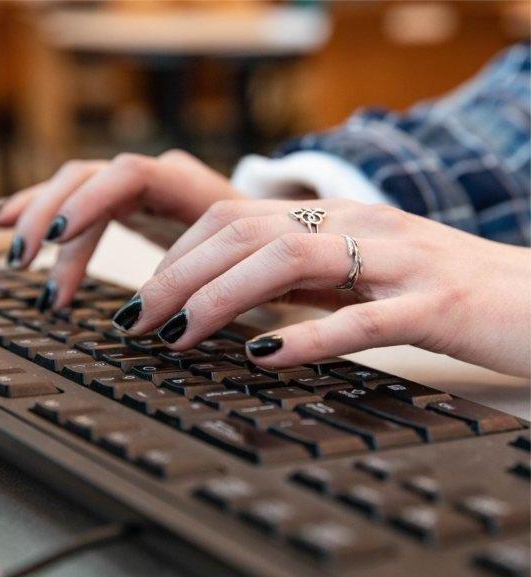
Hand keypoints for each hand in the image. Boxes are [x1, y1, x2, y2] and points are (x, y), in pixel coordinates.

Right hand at [0, 150, 242, 307]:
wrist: (268, 232)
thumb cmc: (260, 252)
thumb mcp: (246, 264)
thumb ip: (215, 281)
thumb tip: (173, 326)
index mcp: (190, 185)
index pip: (129, 176)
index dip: (90, 202)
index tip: (60, 238)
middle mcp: (158, 177)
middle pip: (88, 178)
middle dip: (51, 218)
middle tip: (25, 262)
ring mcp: (140, 188)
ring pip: (74, 187)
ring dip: (39, 219)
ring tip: (15, 255)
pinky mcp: (129, 203)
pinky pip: (77, 200)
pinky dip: (43, 212)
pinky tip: (7, 222)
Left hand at [117, 199, 529, 377]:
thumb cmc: (442, 289)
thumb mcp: (359, 273)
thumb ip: (304, 280)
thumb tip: (235, 302)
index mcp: (339, 217)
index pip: (237, 218)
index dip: (180, 256)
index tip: (146, 297)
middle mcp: (360, 226)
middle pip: (246, 234)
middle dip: (177, 278)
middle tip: (136, 321)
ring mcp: (398, 262)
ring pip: (290, 263)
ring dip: (220, 300)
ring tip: (178, 336)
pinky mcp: (434, 305)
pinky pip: (360, 318)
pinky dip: (305, 336)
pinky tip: (263, 356)